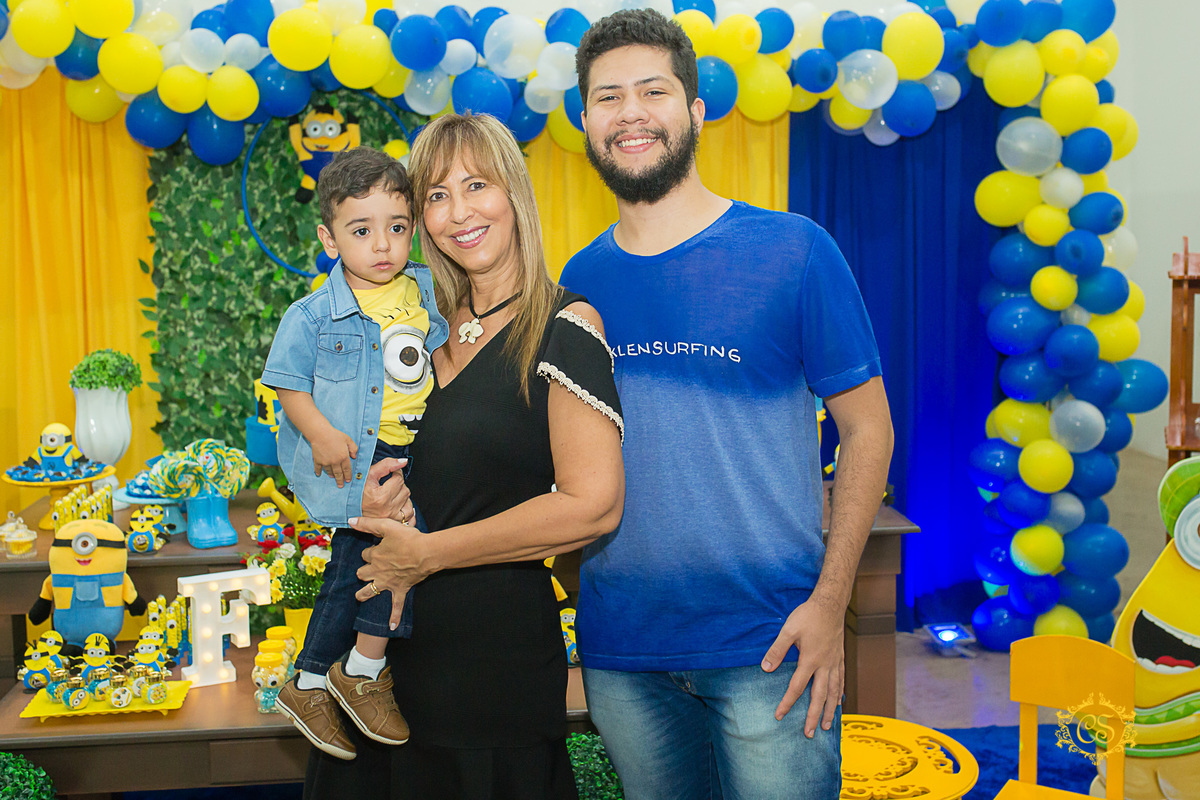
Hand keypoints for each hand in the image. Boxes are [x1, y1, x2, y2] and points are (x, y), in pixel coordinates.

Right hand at [310, 428, 357, 487]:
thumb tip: (354, 457)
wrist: (321, 434)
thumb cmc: (335, 435)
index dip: (348, 476)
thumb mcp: (348, 440)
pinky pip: (318, 468)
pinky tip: (318, 474)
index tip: (348, 481)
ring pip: (329, 471)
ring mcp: (326, 462)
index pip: (347, 469)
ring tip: (332, 477)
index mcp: (343, 457)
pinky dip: (318, 472)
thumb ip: (353, 448)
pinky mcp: (318, 461)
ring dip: (331, 475)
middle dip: (340, 480)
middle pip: (338, 473)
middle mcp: (335, 462)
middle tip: (341, 486)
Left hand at [353, 516, 433, 629]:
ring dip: (364, 594)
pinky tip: (391, 627)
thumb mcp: (387, 526)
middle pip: (362, 573)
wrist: (426, 553)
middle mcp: (378, 571)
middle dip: (362, 571)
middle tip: (366, 569)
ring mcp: (388, 582)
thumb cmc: (409, 538)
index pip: (365, 554)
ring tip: (359, 596)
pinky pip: (396, 606)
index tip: (376, 547)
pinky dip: (394, 616)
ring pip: (370, 591)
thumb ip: (368, 524)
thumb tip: (350, 520)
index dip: (369, 551)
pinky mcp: (400, 590)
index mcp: (375, 555)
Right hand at [359, 458, 415, 523]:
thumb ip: (386, 465)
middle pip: (405, 490)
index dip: (396, 473)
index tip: (391, 473)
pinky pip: (409, 515)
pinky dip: (406, 508)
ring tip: (392, 494)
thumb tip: (404, 461)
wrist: (347, 507)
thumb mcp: (368, 474)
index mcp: (381, 497)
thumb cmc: (356, 490)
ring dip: (402, 496)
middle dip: (399, 485)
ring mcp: (391, 517)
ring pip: (408, 501)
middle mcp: (387, 509)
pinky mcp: (393, 522)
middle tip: (389, 484)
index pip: (399, 479)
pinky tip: (399, 504)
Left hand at [760, 594, 844, 736]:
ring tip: (826, 726)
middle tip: (808, 734)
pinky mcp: (840, 658)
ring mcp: (835, 663)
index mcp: (810, 660)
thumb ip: (777, 650)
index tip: (779, 716)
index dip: (787, 703)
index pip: (797, 687)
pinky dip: (839, 694)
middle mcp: (825, 665)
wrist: (830, 604)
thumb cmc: (808, 616)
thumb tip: (765, 667)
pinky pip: (841, 681)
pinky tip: (838, 702)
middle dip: (812, 716)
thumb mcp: (788, 630)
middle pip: (819, 696)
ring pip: (833, 692)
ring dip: (829, 710)